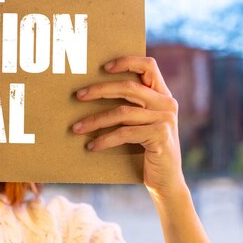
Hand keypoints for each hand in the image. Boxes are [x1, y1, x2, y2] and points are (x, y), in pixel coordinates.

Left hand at [72, 56, 186, 200]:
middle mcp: (166, 103)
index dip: (127, 61)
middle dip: (99, 90)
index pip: (149, 65)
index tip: (103, 67)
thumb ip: (130, 106)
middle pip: (128, 87)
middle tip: (77, 96)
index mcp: (162, 95)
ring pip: (122, 112)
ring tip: (76, 128)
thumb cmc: (146, 150)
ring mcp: (165, 119)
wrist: (166, 181)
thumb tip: (91, 93)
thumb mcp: (141, 124)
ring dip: (95, 120)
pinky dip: (105, 139)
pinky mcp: (159, 135)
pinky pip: (124, 133)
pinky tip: (92, 146)